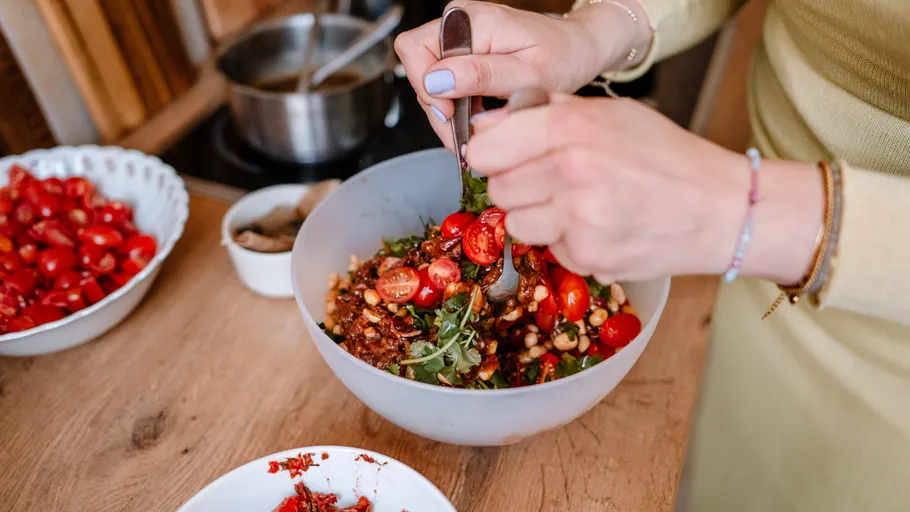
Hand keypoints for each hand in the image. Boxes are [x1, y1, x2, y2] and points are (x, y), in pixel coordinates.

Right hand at [393, 1, 636, 149]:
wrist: (576, 50)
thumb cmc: (562, 57)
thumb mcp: (528, 74)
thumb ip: (482, 75)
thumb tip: (436, 80)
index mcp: (472, 20)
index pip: (415, 50)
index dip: (427, 89)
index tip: (452, 116)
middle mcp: (458, 22)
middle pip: (418, 69)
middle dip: (437, 108)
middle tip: (465, 133)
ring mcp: (458, 36)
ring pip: (427, 81)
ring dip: (447, 112)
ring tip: (476, 127)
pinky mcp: (461, 51)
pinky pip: (442, 83)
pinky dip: (455, 106)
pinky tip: (476, 117)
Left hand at [466, 93, 823, 284]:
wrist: (723, 209)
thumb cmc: (667, 156)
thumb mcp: (612, 114)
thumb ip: (548, 113)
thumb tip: (489, 126)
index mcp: (572, 128)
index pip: (486, 150)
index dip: (491, 155)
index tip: (503, 157)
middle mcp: (571, 173)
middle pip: (498, 190)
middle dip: (517, 186)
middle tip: (551, 182)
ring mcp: (579, 221)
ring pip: (517, 225)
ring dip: (538, 217)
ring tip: (578, 205)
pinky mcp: (589, 258)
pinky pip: (551, 250)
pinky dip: (567, 241)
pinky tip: (600, 227)